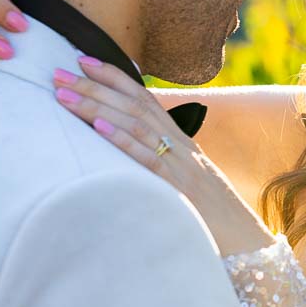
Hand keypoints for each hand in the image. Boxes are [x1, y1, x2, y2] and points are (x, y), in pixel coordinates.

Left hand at [54, 56, 272, 254]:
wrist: (248, 246)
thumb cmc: (214, 220)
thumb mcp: (188, 185)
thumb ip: (163, 166)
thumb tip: (131, 157)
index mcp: (183, 144)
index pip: (144, 98)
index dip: (114, 76)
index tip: (83, 59)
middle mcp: (182, 148)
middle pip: (134, 106)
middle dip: (94, 86)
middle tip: (57, 72)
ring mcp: (182, 167)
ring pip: (135, 125)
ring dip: (96, 106)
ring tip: (64, 95)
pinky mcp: (179, 191)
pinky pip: (148, 160)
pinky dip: (122, 141)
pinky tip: (97, 127)